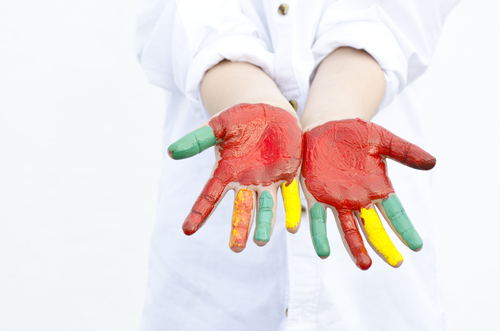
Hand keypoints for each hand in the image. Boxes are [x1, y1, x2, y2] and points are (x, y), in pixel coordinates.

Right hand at [168, 103, 302, 251]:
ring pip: (266, 208)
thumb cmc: (239, 117)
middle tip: (236, 249)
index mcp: (227, 172)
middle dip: (238, 229)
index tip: (187, 230)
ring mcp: (268, 181)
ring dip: (264, 225)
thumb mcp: (217, 126)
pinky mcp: (287, 175)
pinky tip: (293, 228)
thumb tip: (171, 152)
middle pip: (241, 210)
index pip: (210, 196)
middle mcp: (246, 182)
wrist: (268, 110)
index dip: (199, 213)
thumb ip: (198, 139)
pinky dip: (291, 212)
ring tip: (261, 242)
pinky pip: (290, 196)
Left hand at [301, 118, 435, 268]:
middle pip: (373, 228)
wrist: (326, 125)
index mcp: (377, 188)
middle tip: (396, 263)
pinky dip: (319, 235)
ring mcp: (337, 200)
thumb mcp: (382, 140)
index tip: (417, 246)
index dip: (405, 228)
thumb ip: (404, 152)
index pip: (395, 213)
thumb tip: (433, 162)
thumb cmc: (355, 133)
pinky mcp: (317, 195)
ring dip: (355, 247)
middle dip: (383, 245)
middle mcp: (359, 199)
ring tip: (363, 265)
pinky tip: (323, 252)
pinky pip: (317, 219)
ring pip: (347, 228)